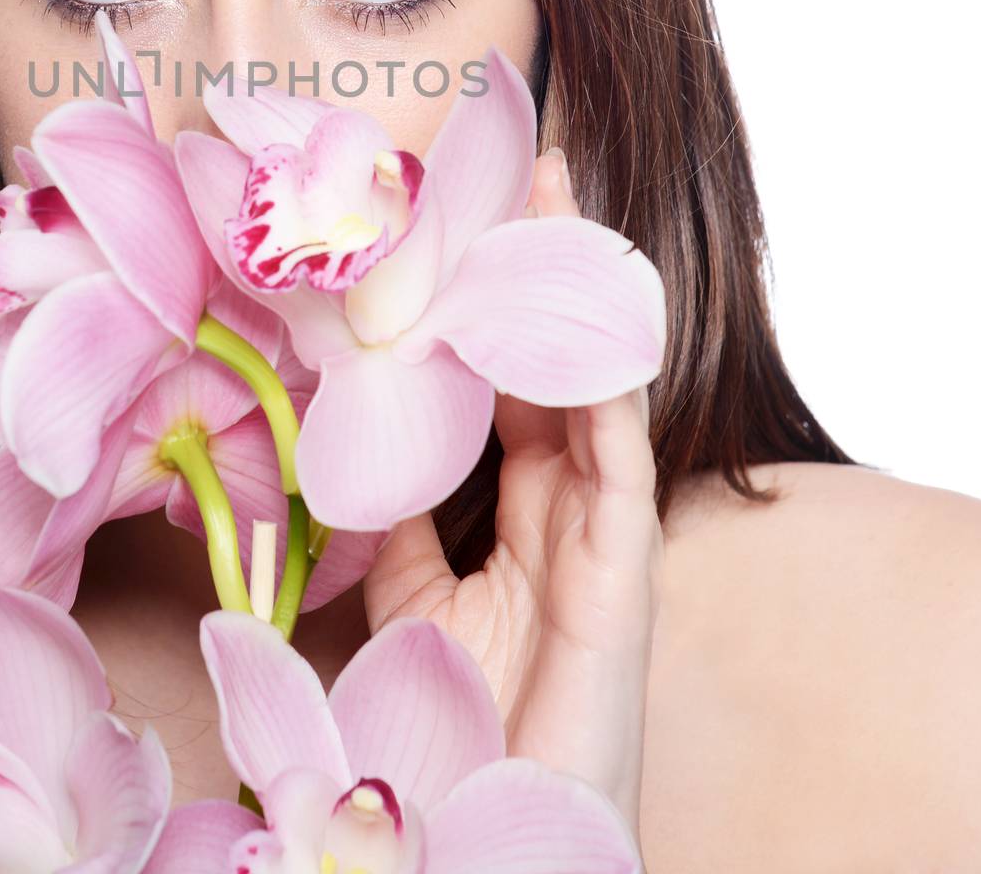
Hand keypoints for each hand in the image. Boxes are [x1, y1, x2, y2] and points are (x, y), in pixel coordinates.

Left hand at [360, 145, 662, 839]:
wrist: (491, 829)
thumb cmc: (458, 725)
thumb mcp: (407, 601)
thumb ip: (393, 522)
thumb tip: (355, 445)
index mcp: (517, 510)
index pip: (506, 382)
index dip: (485, 306)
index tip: (458, 224)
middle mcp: (566, 506)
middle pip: (555, 362)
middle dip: (540, 269)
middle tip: (519, 171)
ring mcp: (602, 531)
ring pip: (595, 386)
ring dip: (578, 293)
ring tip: (557, 200)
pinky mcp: (625, 568)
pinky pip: (619, 457)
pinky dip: (605, 382)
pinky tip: (587, 313)